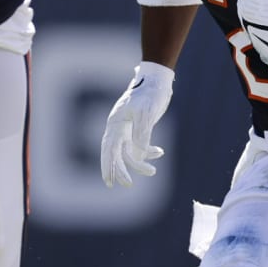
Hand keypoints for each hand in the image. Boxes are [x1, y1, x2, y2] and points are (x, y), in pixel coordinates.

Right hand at [100, 62, 174, 187]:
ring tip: (153, 172)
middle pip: (115, 154)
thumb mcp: (147, 113)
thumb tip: (139, 154)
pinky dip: (148, 152)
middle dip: (120, 170)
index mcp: (115, 123)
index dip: (107, 166)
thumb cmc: (150, 93)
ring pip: (128, 152)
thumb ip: (142, 134)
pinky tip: (160, 152)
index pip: (108, 149)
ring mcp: (128, 129)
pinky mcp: (138, 129)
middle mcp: (118, 128)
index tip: (109, 182)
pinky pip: (139, 146)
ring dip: (140, 163)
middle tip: (127, 185)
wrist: (158, 81)